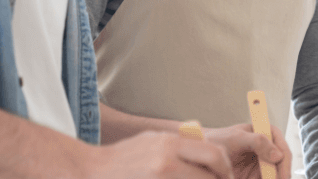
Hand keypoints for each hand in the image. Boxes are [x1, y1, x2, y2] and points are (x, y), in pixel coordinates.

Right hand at [86, 130, 233, 178]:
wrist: (92, 170)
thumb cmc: (123, 157)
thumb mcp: (152, 141)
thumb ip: (179, 145)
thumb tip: (206, 152)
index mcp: (169, 143)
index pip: (214, 153)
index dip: (225, 168)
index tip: (225, 175)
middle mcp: (167, 161)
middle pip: (211, 172)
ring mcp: (160, 177)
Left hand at [203, 123, 291, 178]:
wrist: (203, 152)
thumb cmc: (218, 140)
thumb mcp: (236, 138)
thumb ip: (257, 141)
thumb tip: (278, 154)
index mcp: (267, 134)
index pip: (282, 149)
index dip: (285, 163)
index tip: (282, 176)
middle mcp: (268, 149)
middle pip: (281, 166)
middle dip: (280, 176)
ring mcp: (262, 164)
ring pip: (274, 176)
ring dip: (273, 178)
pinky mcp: (255, 175)